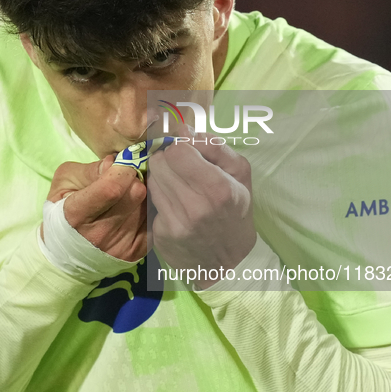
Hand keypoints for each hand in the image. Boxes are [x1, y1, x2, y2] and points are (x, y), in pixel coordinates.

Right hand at [44, 158, 147, 261]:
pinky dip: (149, 209)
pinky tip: (137, 210)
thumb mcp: (64, 183)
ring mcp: (122, 246)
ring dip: (144, 194)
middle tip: (127, 180)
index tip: (122, 165)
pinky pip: (156, 220)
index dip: (123, 169)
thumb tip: (116, 163)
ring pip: (149, 204)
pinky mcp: (138, 252)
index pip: (112, 187)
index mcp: (77, 214)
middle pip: (137, 193)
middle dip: (135, 179)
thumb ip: (90, 170)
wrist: (67, 253)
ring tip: (130, 196)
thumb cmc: (63, 210)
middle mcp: (101, 234)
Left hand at [148, 133, 255, 286]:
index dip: (181, 148)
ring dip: (162, 178)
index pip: (178, 150)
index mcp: (218, 188)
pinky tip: (175, 206)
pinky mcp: (161, 234)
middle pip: (160, 162)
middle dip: (168, 160)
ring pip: (152, 180)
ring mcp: (176, 222)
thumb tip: (184, 129)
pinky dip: (160, 199)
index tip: (188, 154)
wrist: (227, 262)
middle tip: (181, 170)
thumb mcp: (239, 174)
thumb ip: (214, 146)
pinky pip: (150, 201)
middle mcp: (195, 206)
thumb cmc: (235, 211)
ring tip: (179, 187)